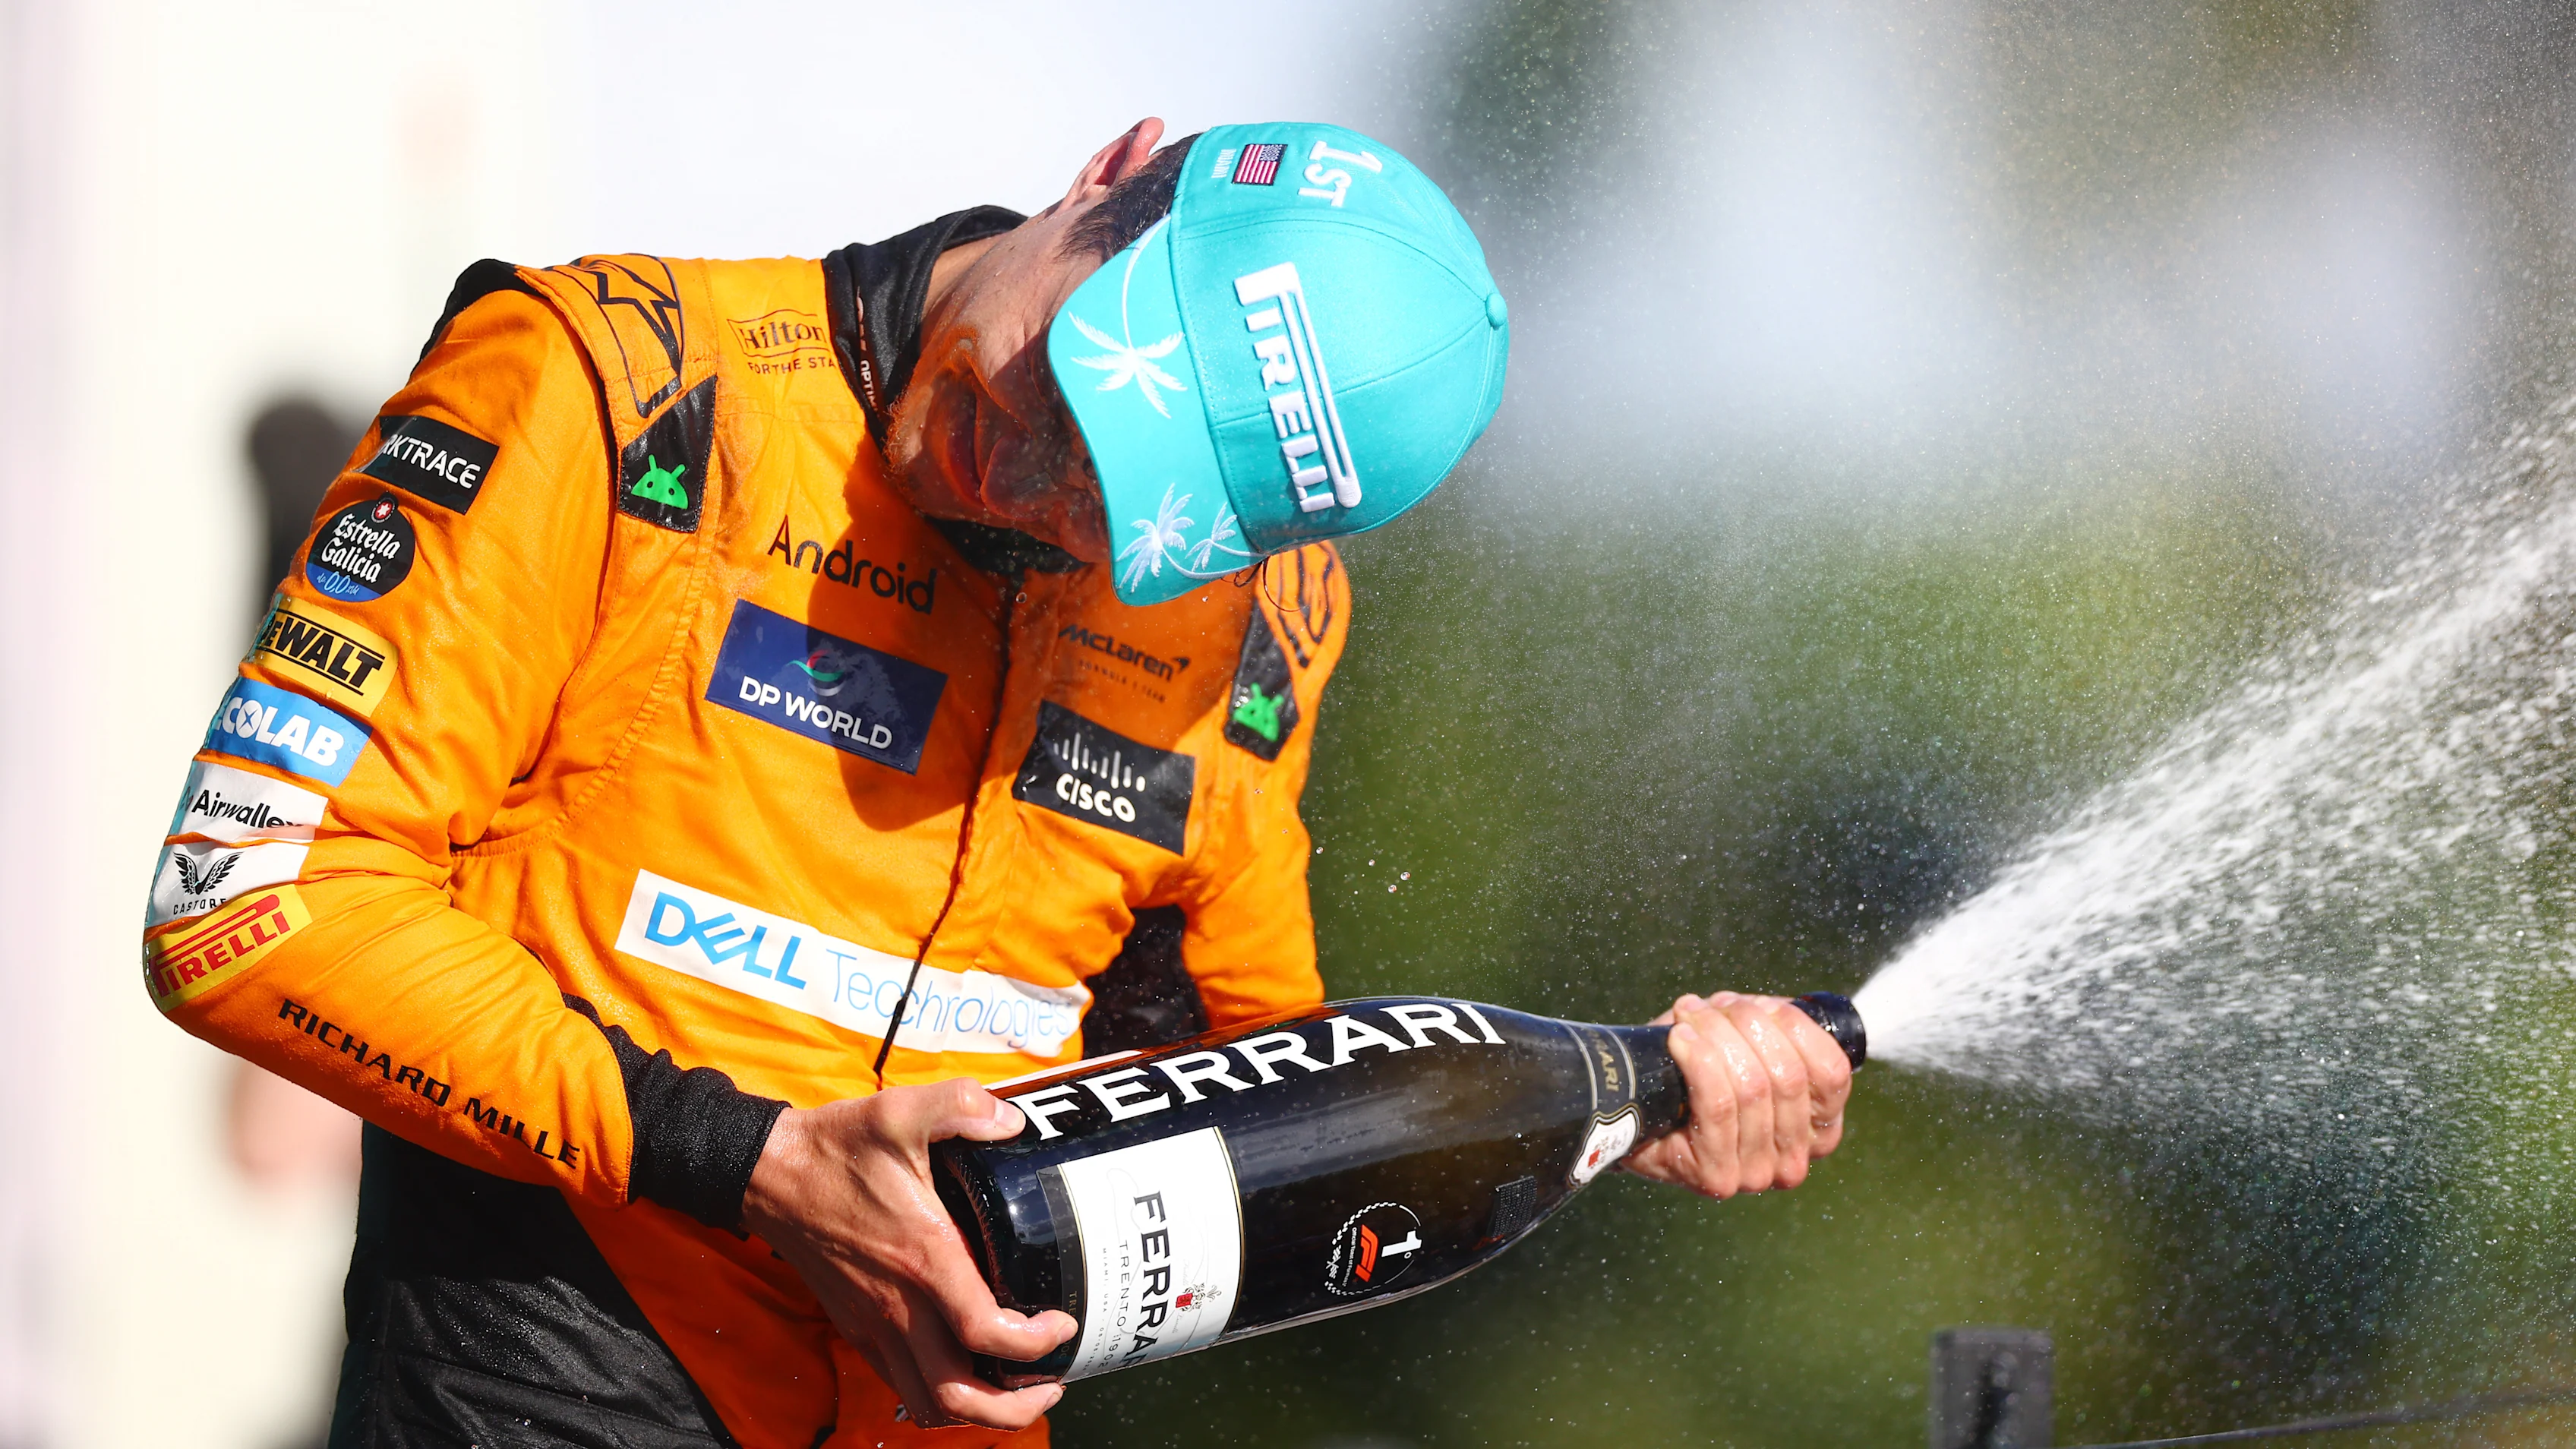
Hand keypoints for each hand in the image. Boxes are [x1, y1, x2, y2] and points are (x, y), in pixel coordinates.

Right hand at [740, 1079, 1077, 1429]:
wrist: (767, 1175)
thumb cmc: (833, 1149)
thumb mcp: (899, 1110)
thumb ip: (960, 1105)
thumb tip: (1011, 1120)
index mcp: (921, 1257)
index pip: (984, 1331)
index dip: (1034, 1343)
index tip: (1062, 1325)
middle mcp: (898, 1304)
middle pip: (959, 1396)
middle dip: (1015, 1407)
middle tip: (1052, 1382)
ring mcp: (874, 1324)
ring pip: (928, 1405)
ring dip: (979, 1413)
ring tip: (1017, 1391)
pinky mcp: (857, 1328)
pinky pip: (902, 1386)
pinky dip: (941, 1398)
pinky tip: (968, 1372)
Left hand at [1621, 991, 1851, 1197]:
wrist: (1638, 1122)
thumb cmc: (1696, 1079)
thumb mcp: (1744, 1046)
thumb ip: (1769, 1029)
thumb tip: (1773, 1008)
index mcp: (1818, 1129)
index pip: (1831, 1073)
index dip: (1799, 1029)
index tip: (1764, 1005)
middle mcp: (1795, 1159)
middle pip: (1788, 1075)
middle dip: (1749, 1024)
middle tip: (1714, 1006)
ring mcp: (1757, 1173)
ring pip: (1750, 1087)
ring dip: (1717, 1036)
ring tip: (1690, 1016)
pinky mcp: (1717, 1176)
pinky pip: (1717, 1106)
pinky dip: (1699, 1061)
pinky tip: (1681, 1038)